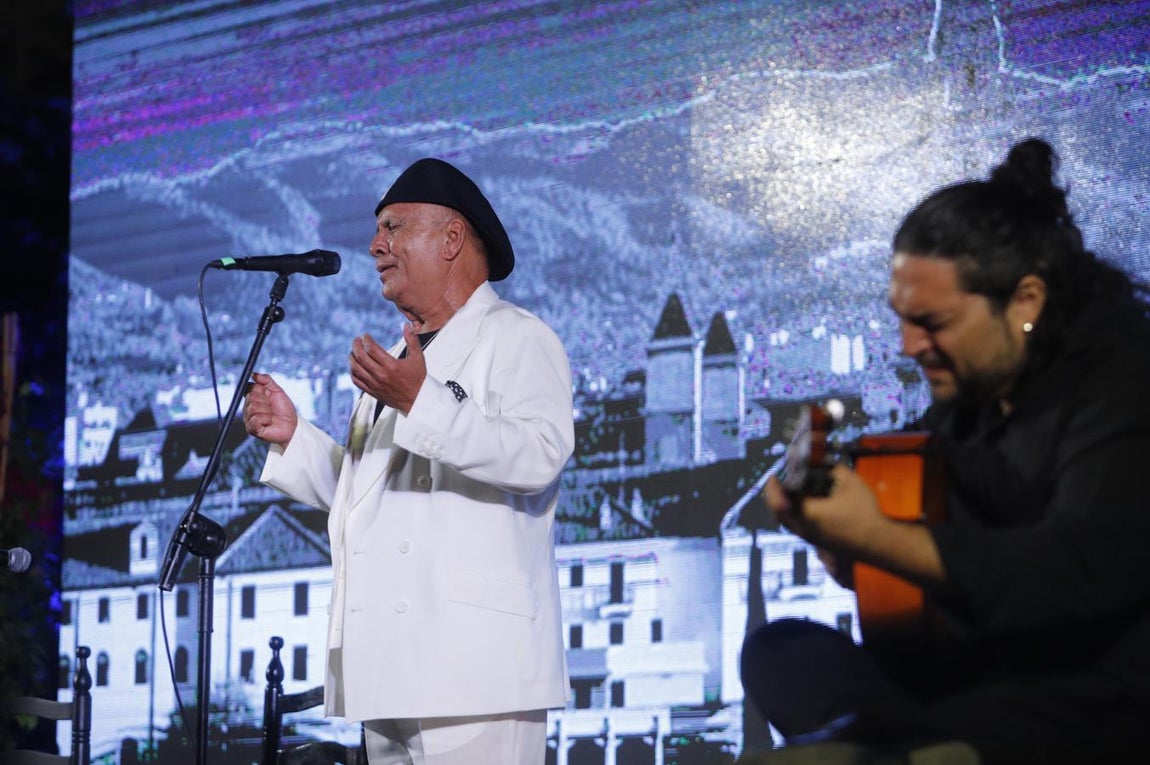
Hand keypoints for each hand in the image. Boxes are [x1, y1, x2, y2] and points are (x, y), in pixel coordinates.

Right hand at [242, 372, 297, 446]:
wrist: (292, 425)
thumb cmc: (284, 409)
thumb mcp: (277, 391)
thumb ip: (266, 380)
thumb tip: (253, 374)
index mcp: (253, 397)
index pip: (248, 387)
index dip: (260, 389)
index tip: (268, 393)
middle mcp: (248, 407)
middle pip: (251, 397)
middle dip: (266, 401)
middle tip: (272, 408)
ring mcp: (248, 418)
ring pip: (253, 407)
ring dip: (267, 411)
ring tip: (271, 416)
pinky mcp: (251, 428)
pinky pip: (255, 419)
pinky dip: (266, 420)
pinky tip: (269, 423)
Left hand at [349, 324, 426, 414]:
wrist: (417, 400)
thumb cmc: (418, 379)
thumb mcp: (418, 357)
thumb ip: (412, 340)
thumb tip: (406, 327)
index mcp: (391, 366)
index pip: (372, 349)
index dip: (366, 340)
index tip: (366, 336)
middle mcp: (381, 375)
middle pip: (360, 357)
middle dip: (356, 345)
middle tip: (356, 340)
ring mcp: (375, 384)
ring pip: (356, 369)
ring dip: (352, 357)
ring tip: (353, 351)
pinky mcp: (372, 391)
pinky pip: (357, 381)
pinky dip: (352, 372)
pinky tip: (354, 366)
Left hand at [763, 464, 885, 557]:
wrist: (878, 543)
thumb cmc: (864, 513)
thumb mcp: (851, 483)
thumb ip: (835, 469)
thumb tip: (827, 463)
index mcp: (807, 514)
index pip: (780, 499)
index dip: (774, 487)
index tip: (773, 476)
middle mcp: (804, 529)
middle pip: (779, 514)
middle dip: (774, 497)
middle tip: (777, 484)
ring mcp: (811, 539)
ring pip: (788, 523)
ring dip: (784, 507)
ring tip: (790, 492)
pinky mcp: (819, 543)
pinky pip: (798, 528)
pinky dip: (795, 515)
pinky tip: (806, 506)